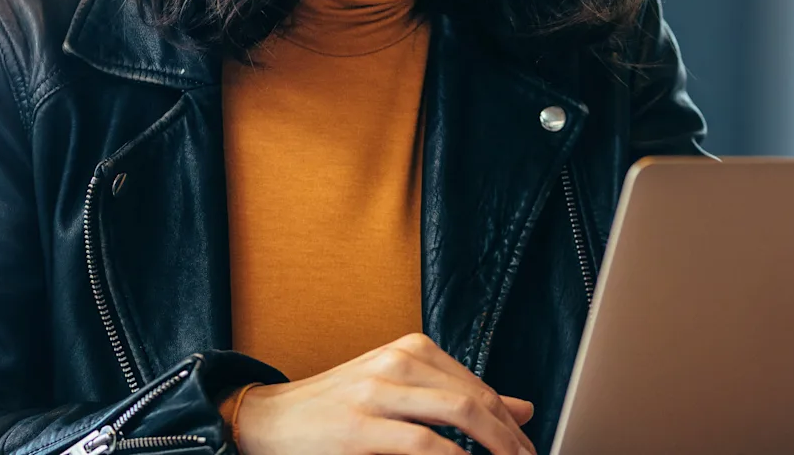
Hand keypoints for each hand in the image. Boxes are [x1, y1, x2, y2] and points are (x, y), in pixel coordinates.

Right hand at [233, 333, 535, 454]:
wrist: (267, 419)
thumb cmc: (336, 409)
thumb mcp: (401, 392)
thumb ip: (457, 397)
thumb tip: (523, 409)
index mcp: (409, 350)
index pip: (479, 387)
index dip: (510, 425)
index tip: (526, 451)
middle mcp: (396, 362)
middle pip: (476, 400)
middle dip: (510, 440)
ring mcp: (377, 392)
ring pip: (459, 414)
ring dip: (495, 448)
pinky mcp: (359, 427)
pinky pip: (424, 444)